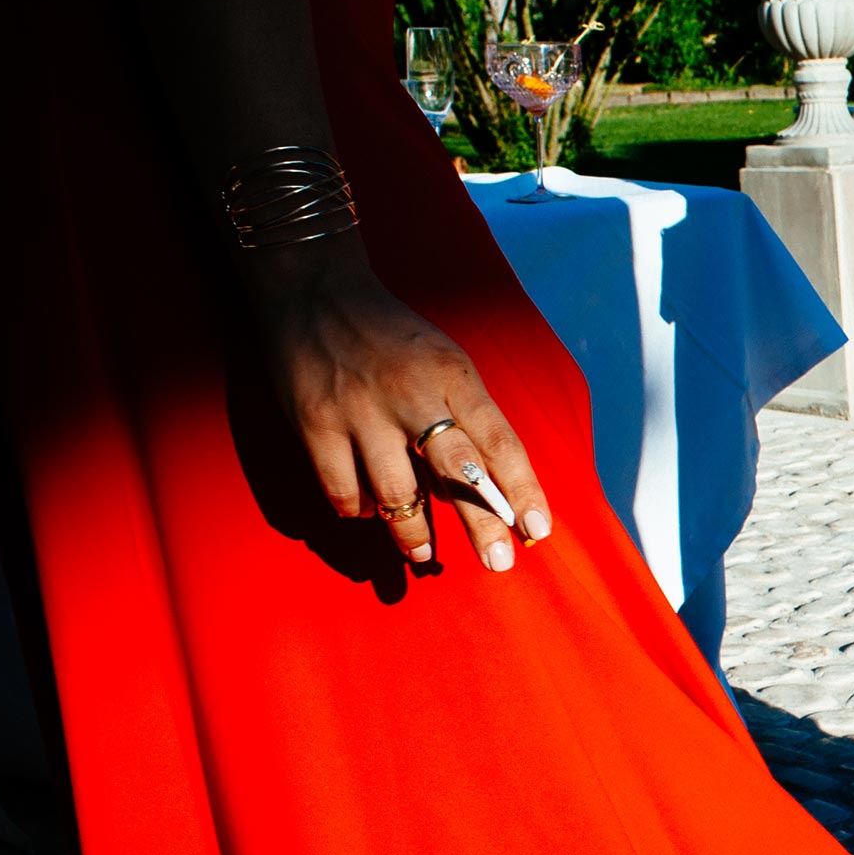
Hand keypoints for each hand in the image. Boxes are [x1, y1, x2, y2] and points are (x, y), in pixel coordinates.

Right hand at [246, 239, 551, 569]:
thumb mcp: (446, 362)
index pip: (500, 441)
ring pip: (397, 493)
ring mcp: (360, 410)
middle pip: (457, 472)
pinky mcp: (314, 423)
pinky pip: (343, 488)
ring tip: (424, 554)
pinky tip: (369, 513)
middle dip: (482, 523)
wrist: (314, 291)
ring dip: (413, 532)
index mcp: (454, 376)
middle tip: (499, 563)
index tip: (539, 530)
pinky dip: (358, 509)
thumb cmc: (395, 339)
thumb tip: (494, 489)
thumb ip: (467, 418)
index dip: (522, 490)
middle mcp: (411, 394)